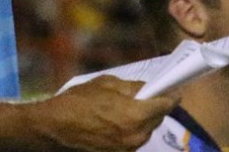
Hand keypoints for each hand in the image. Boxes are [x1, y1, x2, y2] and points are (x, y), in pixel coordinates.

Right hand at [37, 75, 178, 150]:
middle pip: (156, 120)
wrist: (53, 129)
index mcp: (136, 116)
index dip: (171, 96)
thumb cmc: (77, 102)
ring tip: (129, 109)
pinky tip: (118, 122)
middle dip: (155, 108)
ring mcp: (128, 150)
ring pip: (145, 132)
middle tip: (149, 96)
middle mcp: (137, 137)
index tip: (175, 90)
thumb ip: (132, 87)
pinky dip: (131, 131)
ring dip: (143, 120)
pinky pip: (132, 140)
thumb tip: (146, 89)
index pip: (165, 105)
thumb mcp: (106, 84)